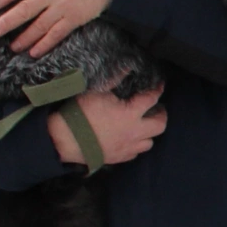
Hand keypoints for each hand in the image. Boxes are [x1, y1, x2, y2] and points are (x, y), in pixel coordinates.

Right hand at [49, 86, 164, 166]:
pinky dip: (136, 145)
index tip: (160, 85)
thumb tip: (127, 67)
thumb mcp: (96, 91)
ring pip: (149, 143)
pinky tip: (130, 139)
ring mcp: (127, 147)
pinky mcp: (118, 159)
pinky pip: (134, 153)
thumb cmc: (80, 114)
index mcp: (131, 114)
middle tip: (157, 109)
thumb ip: (114, 79)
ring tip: (144, 125)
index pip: (151, 99)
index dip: (157, 90)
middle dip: (162, 115)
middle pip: (160, 125)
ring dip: (149, 133)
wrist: (64, 141)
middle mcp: (134, 132)